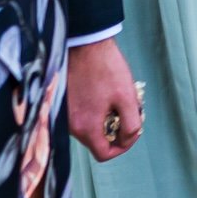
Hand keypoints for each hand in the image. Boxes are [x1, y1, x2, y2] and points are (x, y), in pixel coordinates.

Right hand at [69, 38, 142, 161]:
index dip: (122, 147)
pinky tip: (105, 92)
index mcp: (85, 128)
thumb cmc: (106, 68)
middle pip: (97, 141)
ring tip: (117, 98)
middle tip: (128, 110)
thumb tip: (129, 139)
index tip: (133, 132)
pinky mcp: (63, 103)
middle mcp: (70, 126)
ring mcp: (64, 115)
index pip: (104, 154)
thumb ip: (131, 124)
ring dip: (106, 119)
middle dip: (115, 130)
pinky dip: (95, 110)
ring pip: (90, 127)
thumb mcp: (127, 97)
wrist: (84, 44)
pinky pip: (82, 116)